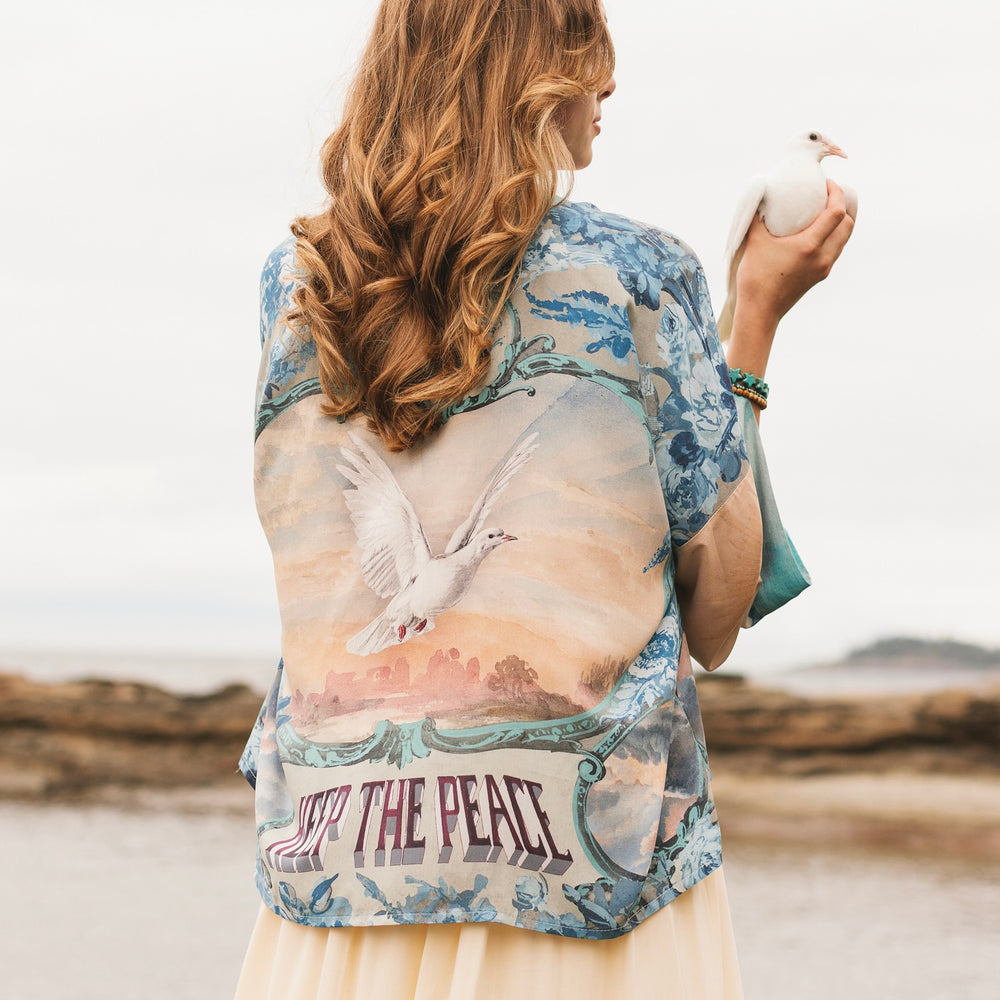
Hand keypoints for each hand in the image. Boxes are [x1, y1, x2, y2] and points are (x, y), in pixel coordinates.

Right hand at [735, 180, 854, 331]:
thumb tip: (759, 195)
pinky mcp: (820, 276)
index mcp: (810, 245)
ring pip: (844, 239)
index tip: (826, 184)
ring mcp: (824, 268)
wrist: (760, 311)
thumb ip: (758, 217)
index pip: (837, 212)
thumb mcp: (754, 242)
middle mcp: (823, 256)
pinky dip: (833, 237)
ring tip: (825, 212)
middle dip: (844, 205)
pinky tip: (818, 234)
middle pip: (848, 224)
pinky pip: (835, 251)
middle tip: (829, 196)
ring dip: (841, 222)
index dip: (837, 193)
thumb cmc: (755, 278)